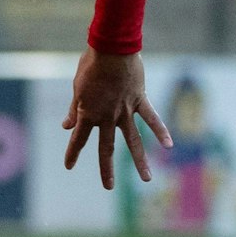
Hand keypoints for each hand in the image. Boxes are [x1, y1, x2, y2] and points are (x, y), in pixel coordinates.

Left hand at [62, 49, 172, 189]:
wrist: (111, 49)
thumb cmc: (90, 66)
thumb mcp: (77, 89)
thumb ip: (74, 110)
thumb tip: (67, 126)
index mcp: (88, 113)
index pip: (79, 138)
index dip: (73, 152)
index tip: (69, 166)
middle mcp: (107, 117)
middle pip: (106, 148)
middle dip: (106, 168)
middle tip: (108, 187)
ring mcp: (125, 111)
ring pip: (133, 140)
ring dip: (140, 161)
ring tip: (147, 179)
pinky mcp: (140, 101)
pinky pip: (152, 119)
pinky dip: (161, 131)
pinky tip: (168, 146)